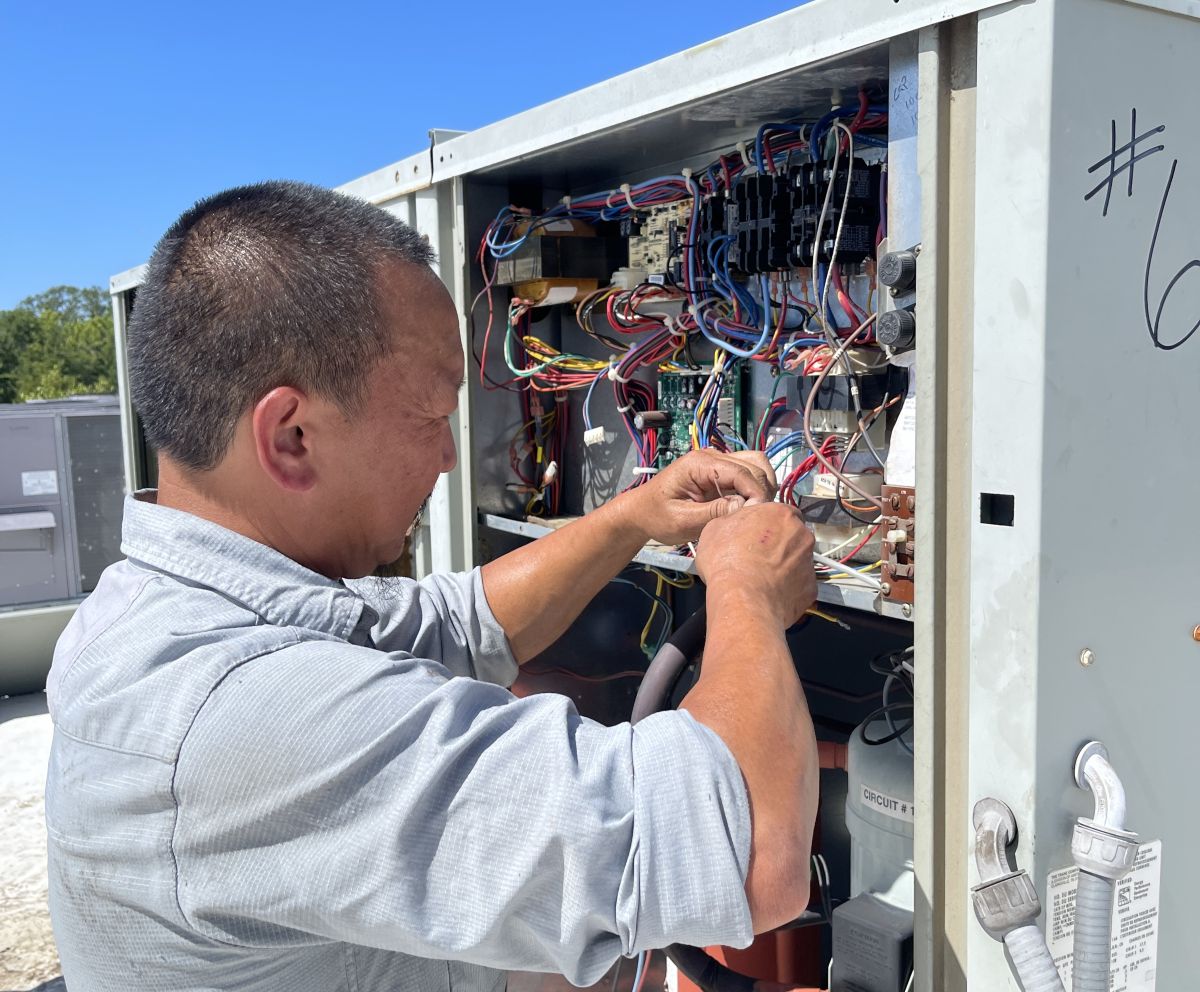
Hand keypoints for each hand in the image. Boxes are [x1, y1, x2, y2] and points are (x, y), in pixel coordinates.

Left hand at [621, 450, 776, 545]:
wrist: (641, 512)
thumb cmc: (657, 516)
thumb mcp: (682, 520)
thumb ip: (712, 513)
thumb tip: (744, 506)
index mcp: (699, 463)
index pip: (741, 471)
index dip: (756, 492)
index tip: (761, 514)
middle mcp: (711, 457)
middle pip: (754, 463)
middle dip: (763, 488)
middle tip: (761, 515)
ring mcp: (717, 463)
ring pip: (755, 465)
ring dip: (763, 486)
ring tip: (759, 511)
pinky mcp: (720, 474)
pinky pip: (747, 474)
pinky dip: (756, 487)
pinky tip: (752, 507)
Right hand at [694, 502, 816, 627]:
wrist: (743, 600)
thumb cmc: (729, 564)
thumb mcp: (714, 528)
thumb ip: (732, 519)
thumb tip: (733, 522)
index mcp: (781, 513)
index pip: (777, 512)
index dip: (763, 524)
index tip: (753, 534)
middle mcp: (801, 534)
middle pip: (791, 534)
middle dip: (777, 543)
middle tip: (755, 555)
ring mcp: (809, 561)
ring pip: (797, 559)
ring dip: (782, 565)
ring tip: (759, 576)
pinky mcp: (810, 587)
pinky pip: (799, 583)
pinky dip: (786, 587)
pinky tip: (768, 590)